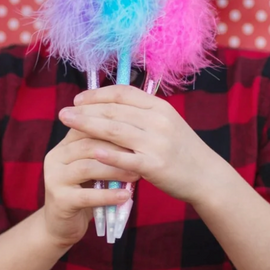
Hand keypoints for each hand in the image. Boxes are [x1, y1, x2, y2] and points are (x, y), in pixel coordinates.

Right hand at [42, 126, 138, 248]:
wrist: (61, 225)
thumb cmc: (84, 191)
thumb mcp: (93, 168)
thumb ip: (105, 152)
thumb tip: (137, 139)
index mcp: (64, 145)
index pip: (88, 128)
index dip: (113, 129)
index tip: (138, 132)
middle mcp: (55, 158)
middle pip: (87, 145)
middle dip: (116, 149)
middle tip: (141, 154)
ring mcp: (54, 179)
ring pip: (87, 168)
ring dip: (115, 171)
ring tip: (136, 175)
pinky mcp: (60, 201)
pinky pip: (86, 196)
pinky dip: (108, 196)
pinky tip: (126, 196)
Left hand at [59, 85, 222, 204]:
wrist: (206, 176)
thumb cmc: (181, 150)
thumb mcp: (166, 123)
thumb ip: (142, 113)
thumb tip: (111, 105)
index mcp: (159, 107)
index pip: (122, 93)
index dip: (97, 94)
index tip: (79, 99)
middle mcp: (158, 121)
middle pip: (114, 110)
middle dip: (85, 110)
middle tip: (63, 112)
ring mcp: (157, 142)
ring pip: (114, 130)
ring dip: (87, 125)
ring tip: (67, 123)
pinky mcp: (155, 165)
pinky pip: (126, 158)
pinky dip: (107, 153)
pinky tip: (90, 150)